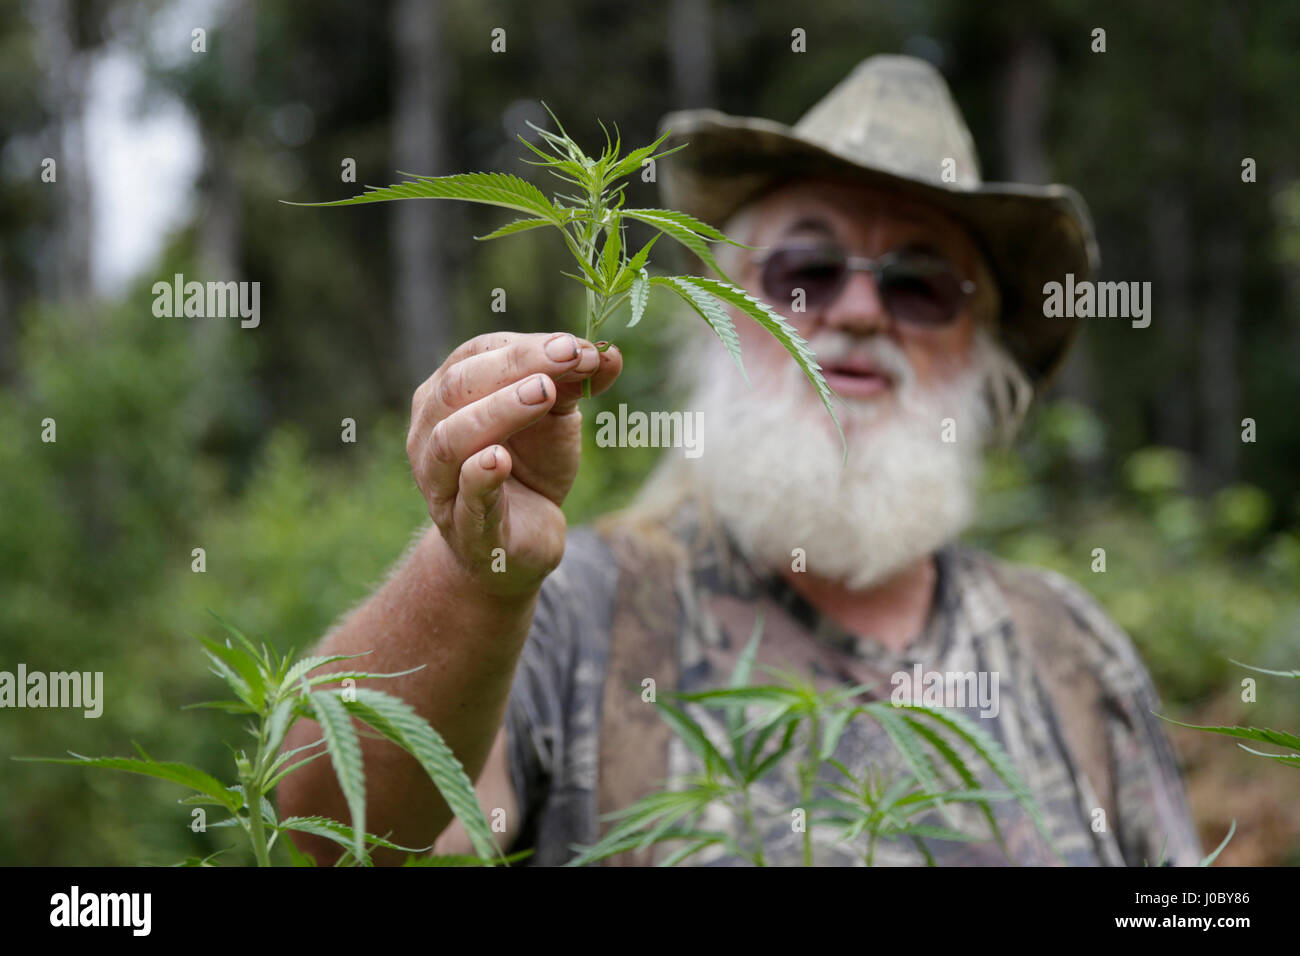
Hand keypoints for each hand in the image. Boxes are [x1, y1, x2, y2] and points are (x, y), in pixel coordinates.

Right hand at [407, 331, 621, 596]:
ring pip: (450, 438)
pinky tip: (500, 459)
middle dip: (516, 367)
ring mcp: (440, 481)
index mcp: (448, 393)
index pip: (479, 354)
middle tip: (568, 357)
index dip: (528, 347)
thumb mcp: (554, 420)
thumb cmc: (529, 468)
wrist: (519, 542)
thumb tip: (610, 352)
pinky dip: (480, 475)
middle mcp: (431, 431)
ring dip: (498, 410)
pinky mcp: (464, 527)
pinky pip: (465, 496)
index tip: (578, 345)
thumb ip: (574, 384)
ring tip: (543, 392)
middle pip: (459, 386)